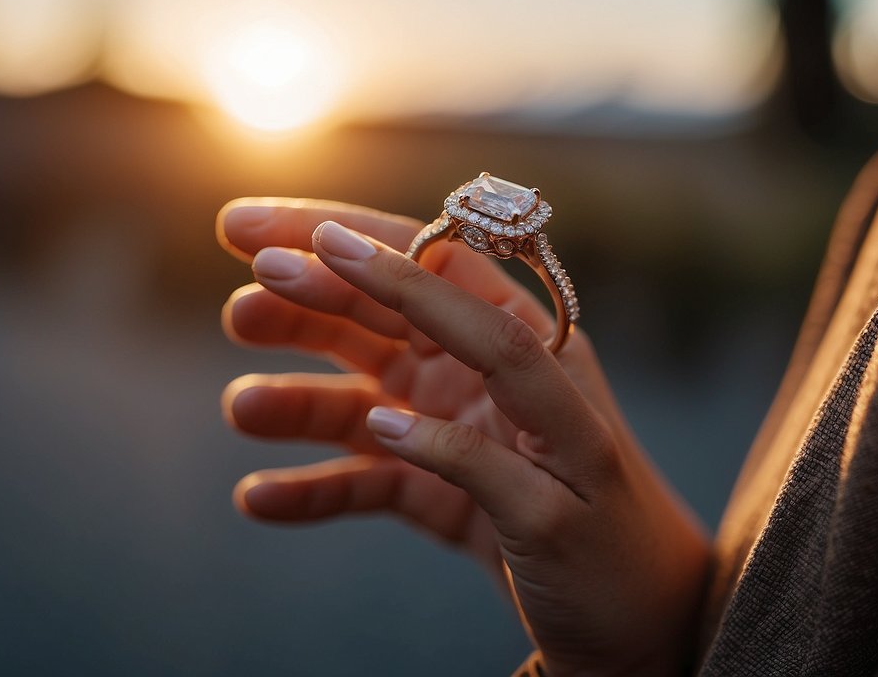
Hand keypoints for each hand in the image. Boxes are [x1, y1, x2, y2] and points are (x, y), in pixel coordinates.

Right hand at [218, 199, 709, 676]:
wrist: (635, 638)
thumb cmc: (616, 562)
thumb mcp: (556, 513)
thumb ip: (470, 461)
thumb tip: (386, 423)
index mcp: (533, 361)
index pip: (447, 287)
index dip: (378, 261)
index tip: (306, 241)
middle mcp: (485, 380)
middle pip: (386, 319)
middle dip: (312, 298)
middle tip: (241, 289)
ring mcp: (453, 432)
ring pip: (361, 393)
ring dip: (298, 396)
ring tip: (242, 409)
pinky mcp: (432, 490)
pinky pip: (361, 478)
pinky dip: (312, 488)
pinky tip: (259, 498)